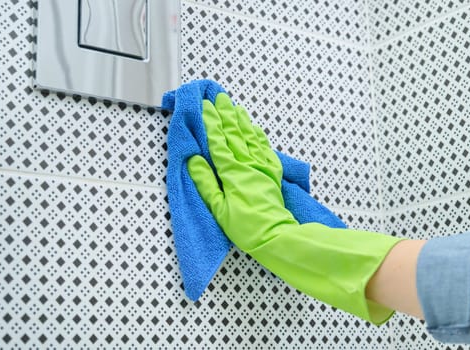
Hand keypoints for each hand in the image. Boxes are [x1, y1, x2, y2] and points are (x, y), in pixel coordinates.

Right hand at [187, 93, 297, 251]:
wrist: (275, 235)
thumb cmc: (245, 227)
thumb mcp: (218, 209)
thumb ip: (206, 183)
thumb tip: (194, 160)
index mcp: (233, 173)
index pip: (219, 142)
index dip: (211, 123)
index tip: (205, 107)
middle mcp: (248, 164)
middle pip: (235, 134)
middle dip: (225, 115)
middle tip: (219, 98)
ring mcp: (262, 167)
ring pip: (250, 137)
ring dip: (241, 121)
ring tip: (235, 106)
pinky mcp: (272, 172)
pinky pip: (264, 148)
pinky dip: (258, 135)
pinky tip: (254, 128)